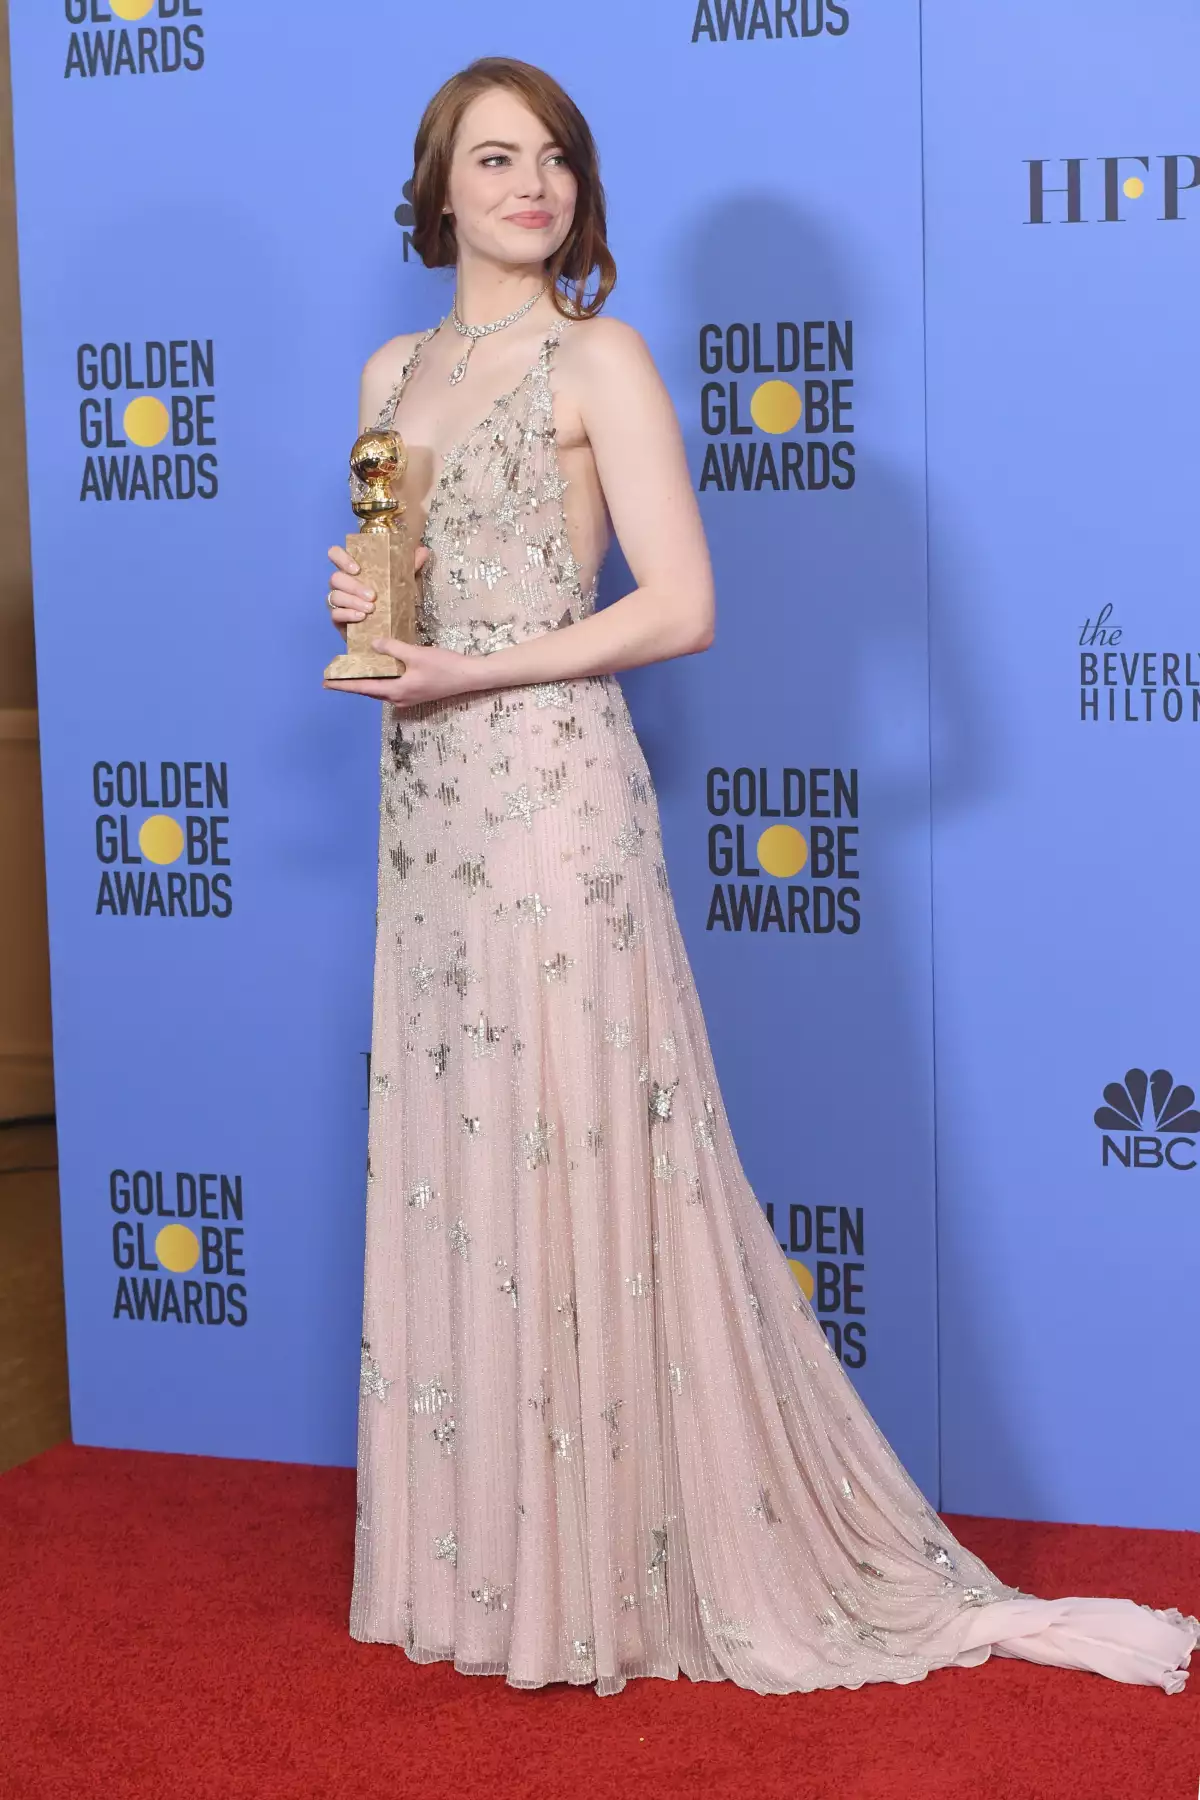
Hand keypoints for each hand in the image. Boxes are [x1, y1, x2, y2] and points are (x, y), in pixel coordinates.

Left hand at [323, 635, 485, 707]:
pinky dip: (380, 680)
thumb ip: (392, 649)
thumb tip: (373, 644)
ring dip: (366, 682)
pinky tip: (378, 671)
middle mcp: (399, 699)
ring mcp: (408, 698)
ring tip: (352, 674)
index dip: (344, 685)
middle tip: (334, 677)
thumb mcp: (416, 654)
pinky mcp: (416, 693)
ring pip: (380, 690)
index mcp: (396, 691)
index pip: (363, 688)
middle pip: (370, 691)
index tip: (326, 683)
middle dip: (352, 684)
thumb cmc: (444, 666)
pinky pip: (391, 687)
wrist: (469, 677)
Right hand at [324, 541, 429, 639]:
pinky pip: (335, 614)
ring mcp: (337, 601)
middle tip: (373, 595)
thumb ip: (410, 566)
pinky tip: (361, 617)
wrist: (387, 628)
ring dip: (352, 601)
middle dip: (353, 586)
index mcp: (352, 569)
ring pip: (335, 596)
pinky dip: (348, 614)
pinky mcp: (337, 619)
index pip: (335, 555)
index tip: (357, 568)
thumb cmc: (391, 600)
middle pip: (335, 578)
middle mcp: (341, 583)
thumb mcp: (403, 582)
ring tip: (371, 608)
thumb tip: (423, 550)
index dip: (341, 558)